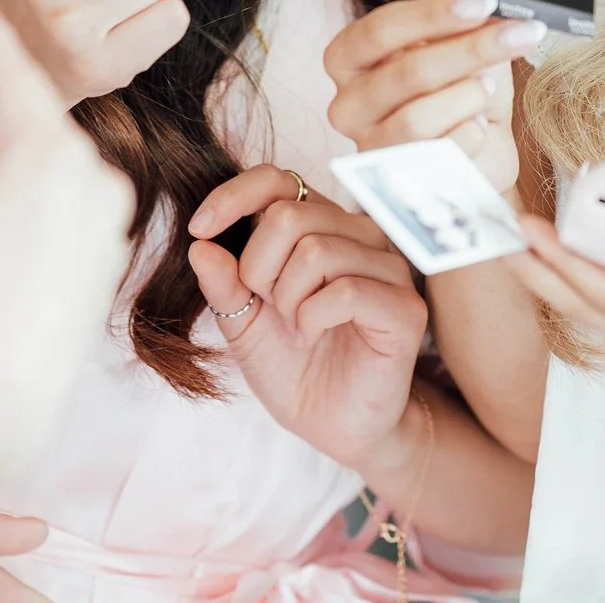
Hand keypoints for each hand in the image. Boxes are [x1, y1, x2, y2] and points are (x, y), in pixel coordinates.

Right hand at [0, 12, 132, 463]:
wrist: (3, 399)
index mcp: (53, 154)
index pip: (21, 80)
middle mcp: (94, 180)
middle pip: (34, 129)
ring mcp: (105, 226)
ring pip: (50, 173)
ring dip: (4, 163)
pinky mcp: (103, 264)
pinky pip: (66, 211)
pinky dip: (30, 201)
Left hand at [183, 166, 426, 469]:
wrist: (332, 425)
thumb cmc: (294, 368)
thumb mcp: (241, 323)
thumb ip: (223, 283)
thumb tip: (201, 245)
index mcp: (319, 225)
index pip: (277, 179)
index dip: (233, 197)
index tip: (199, 229)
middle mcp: (358, 234)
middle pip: (289, 216)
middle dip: (259, 269)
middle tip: (270, 306)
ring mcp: (386, 267)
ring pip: (317, 250)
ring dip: (288, 298)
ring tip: (297, 324)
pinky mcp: (404, 306)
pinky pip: (347, 290)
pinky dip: (315, 317)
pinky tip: (316, 333)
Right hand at [322, 0, 546, 192]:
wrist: (477, 149)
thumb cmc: (459, 90)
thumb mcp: (462, 47)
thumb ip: (464, 32)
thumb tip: (487, 19)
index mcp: (348, 59)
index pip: (380, 30)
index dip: (433, 14)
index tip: (484, 4)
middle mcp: (348, 105)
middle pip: (407, 71)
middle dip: (470, 50)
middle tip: (519, 35)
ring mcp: (369, 149)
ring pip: (417, 120)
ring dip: (467, 98)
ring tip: (488, 89)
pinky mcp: (396, 184)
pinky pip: (438, 156)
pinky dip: (470, 134)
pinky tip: (479, 126)